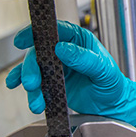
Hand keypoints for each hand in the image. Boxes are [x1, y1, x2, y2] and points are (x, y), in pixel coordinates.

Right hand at [5, 20, 135, 127]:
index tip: (22, 40)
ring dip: (31, 85)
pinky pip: (36, 84)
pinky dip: (29, 91)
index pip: (55, 30)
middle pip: (39, 52)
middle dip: (31, 68)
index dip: (35, 32)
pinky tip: (26, 95)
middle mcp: (65, 51)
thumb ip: (85, 58)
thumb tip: (62, 47)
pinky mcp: (53, 83)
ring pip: (35, 70)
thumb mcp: (103, 70)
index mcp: (79, 40)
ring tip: (36, 100)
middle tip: (32, 83)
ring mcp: (57, 67)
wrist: (113, 106)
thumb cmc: (113, 84)